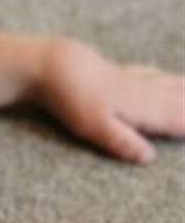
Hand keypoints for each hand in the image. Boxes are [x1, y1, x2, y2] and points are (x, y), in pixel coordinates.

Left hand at [32, 36, 184, 164]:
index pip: (180, 118)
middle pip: (180, 99)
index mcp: (141, 108)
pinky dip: (164, 78)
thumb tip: (149, 158)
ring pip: (168, 85)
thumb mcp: (92, 127)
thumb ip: (122, 142)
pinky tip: (164, 75)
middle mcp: (143, 92)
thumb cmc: (71, 98)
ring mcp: (131, 80)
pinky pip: (150, 76)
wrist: (51, 64)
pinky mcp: (116, 72)